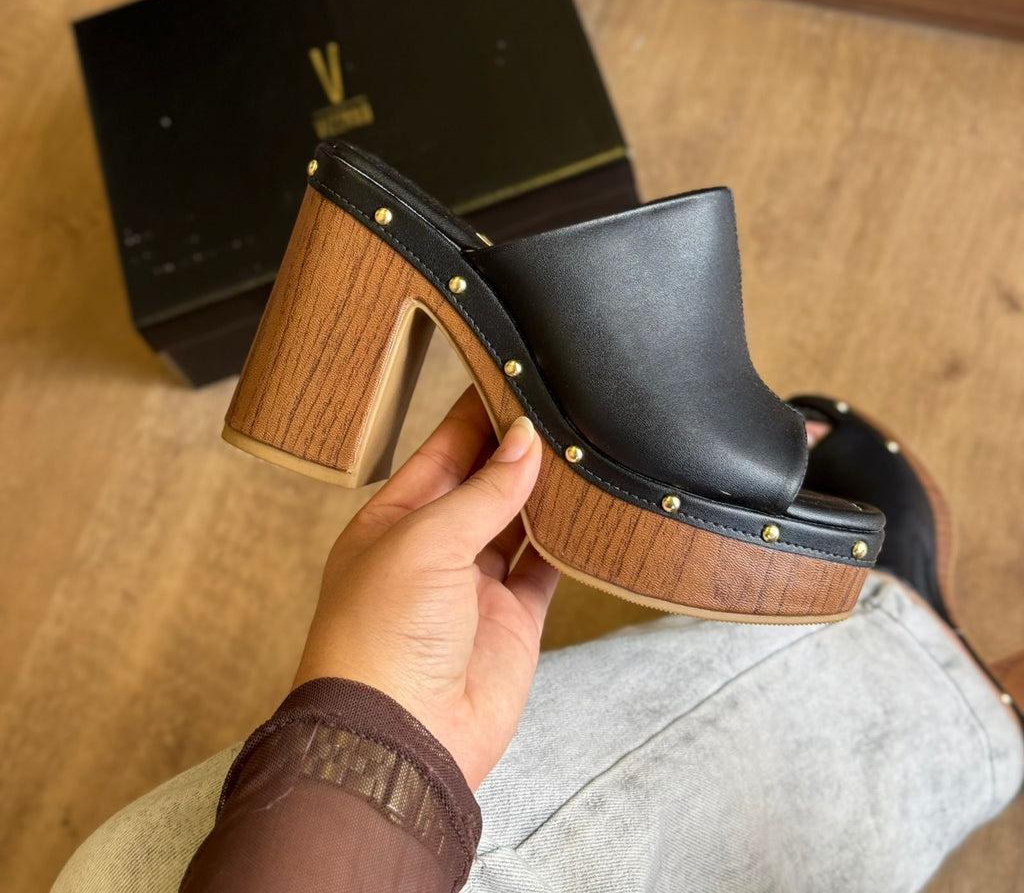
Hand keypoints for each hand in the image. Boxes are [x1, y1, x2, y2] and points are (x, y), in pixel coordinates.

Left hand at [293, 385, 558, 789]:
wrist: (399, 737)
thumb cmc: (379, 637)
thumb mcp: (425, 542)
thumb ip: (481, 492)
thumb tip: (524, 441)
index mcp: (394, 521)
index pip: (442, 452)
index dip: (475, 416)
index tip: (510, 378)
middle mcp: (435, 549)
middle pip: (484, 483)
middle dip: (516, 448)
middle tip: (557, 405)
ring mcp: (475, 585)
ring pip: (518, 520)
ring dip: (544, 491)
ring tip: (579, 446)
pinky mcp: (513, 619)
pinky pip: (545, 566)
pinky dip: (567, 542)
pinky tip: (586, 511)